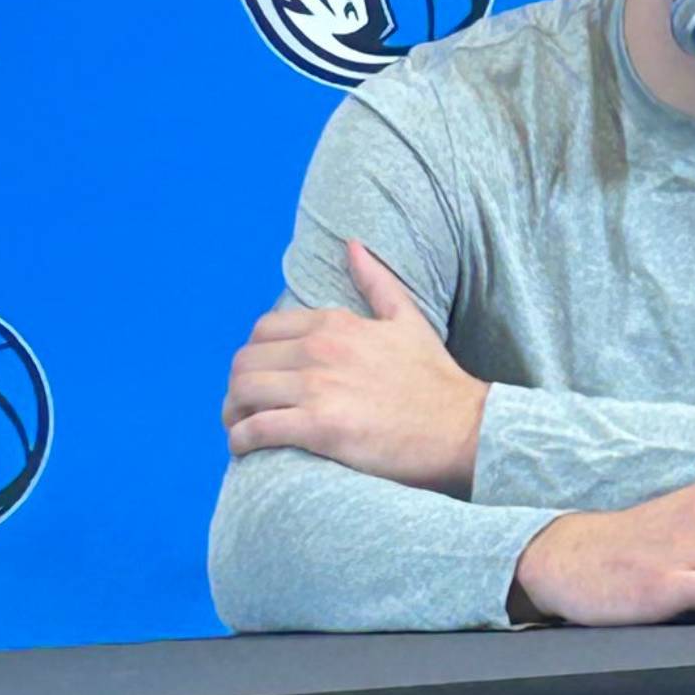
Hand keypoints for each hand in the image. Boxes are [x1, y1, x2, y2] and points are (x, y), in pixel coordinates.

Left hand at [221, 238, 489, 496]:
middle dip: (237, 387)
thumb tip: (352, 245)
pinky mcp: (320, 428)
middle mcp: (321, 350)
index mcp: (336, 324)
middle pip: (244, 363)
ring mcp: (319, 388)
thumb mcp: (408, 319)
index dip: (254, 357)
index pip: (263, 331)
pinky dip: (241, 440)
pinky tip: (246, 449)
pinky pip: (256, 429)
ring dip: (232, 414)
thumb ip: (376, 282)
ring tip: (241, 430)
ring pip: (242, 393)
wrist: (463, 426)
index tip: (261, 379)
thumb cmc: (435, 378)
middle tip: (244, 409)